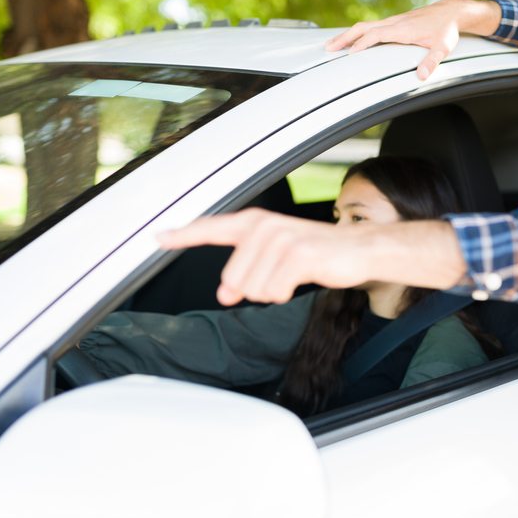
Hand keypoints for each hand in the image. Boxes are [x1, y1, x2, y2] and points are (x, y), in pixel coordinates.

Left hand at [157, 209, 467, 304]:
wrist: (360, 250)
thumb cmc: (320, 255)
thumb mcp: (277, 261)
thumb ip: (246, 273)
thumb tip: (227, 294)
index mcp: (255, 223)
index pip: (210, 228)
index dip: (182, 234)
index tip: (157, 237)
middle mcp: (263, 226)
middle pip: (233, 279)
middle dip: (254, 288)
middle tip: (282, 277)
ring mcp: (279, 238)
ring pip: (252, 289)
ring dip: (273, 291)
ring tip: (294, 275)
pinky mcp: (296, 253)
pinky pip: (274, 292)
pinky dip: (286, 293)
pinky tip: (302, 279)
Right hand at [325, 0, 501, 79]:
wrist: (451, 12)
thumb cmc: (447, 30)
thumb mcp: (443, 48)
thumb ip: (432, 62)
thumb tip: (422, 76)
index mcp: (403, 29)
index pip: (376, 35)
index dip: (362, 44)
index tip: (349, 54)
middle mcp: (395, 22)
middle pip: (363, 28)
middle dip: (345, 38)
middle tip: (329, 49)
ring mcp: (393, 21)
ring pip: (365, 26)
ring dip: (348, 35)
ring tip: (332, 45)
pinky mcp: (395, 22)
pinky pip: (371, 26)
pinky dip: (358, 33)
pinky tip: (351, 40)